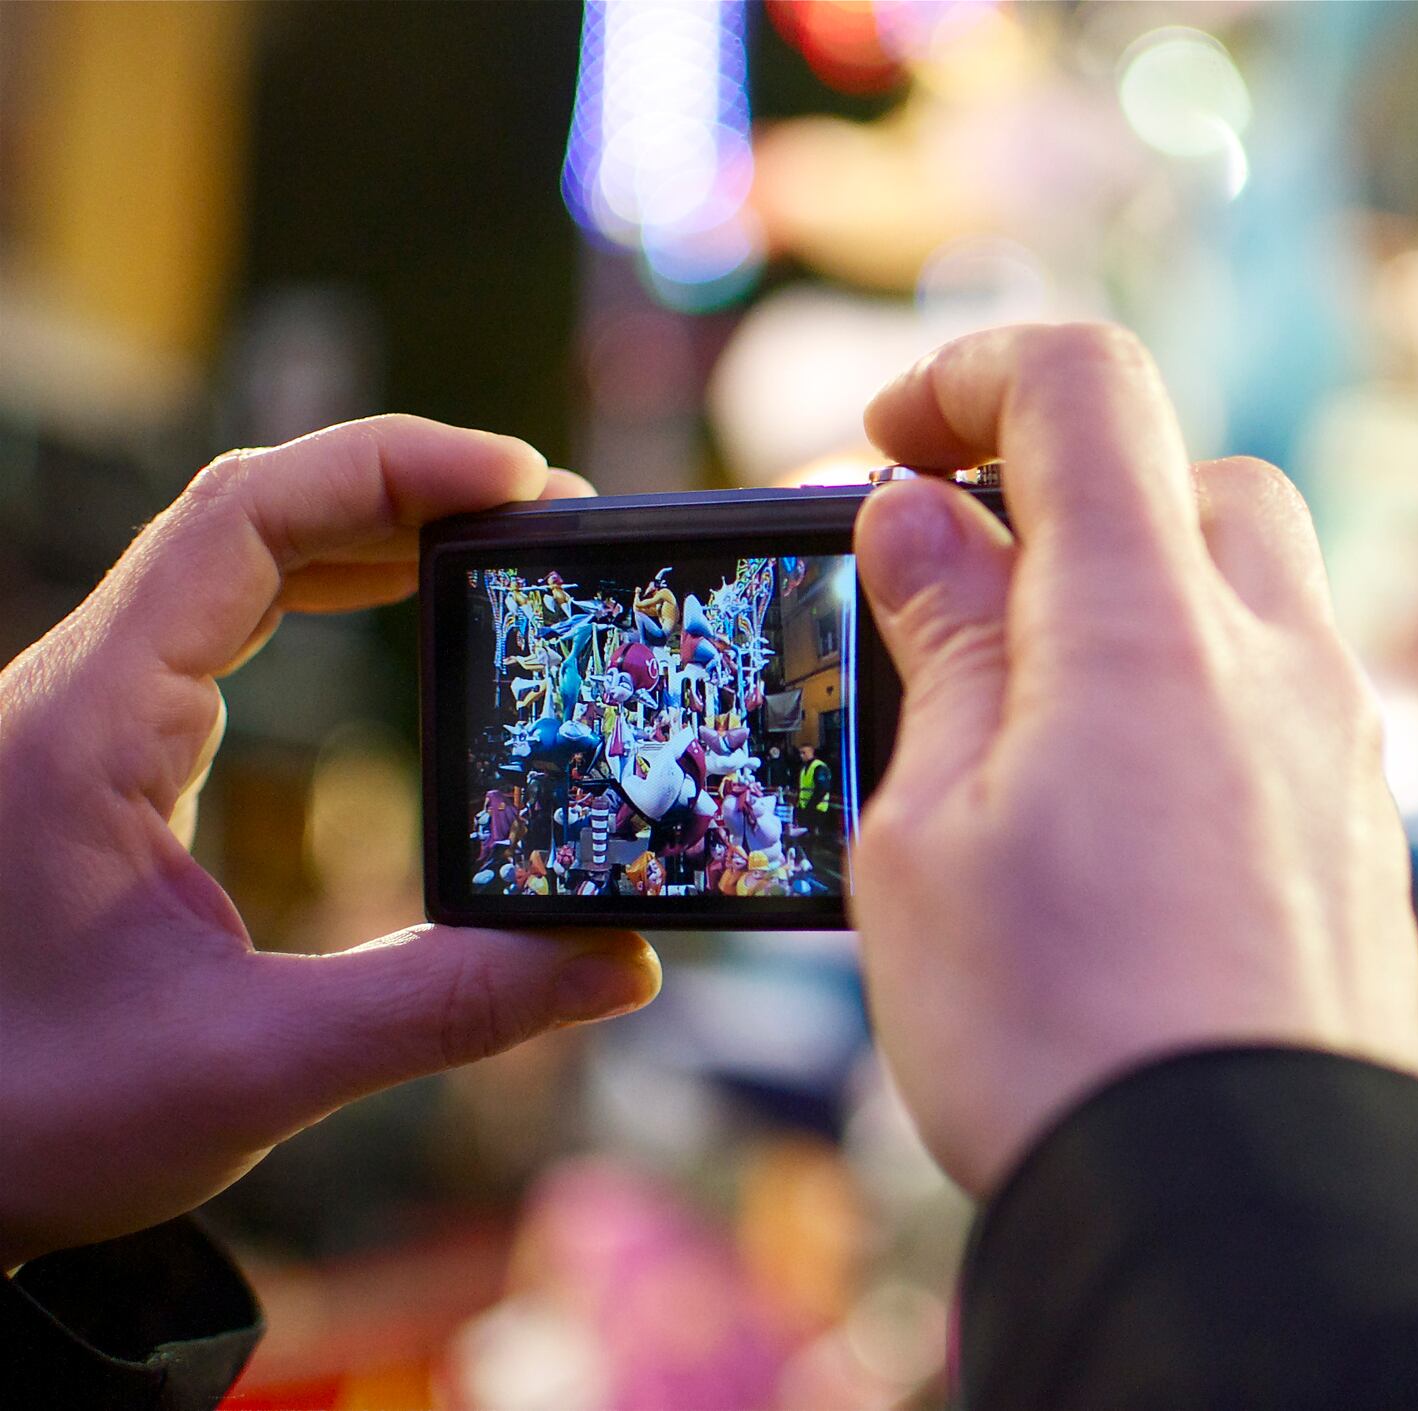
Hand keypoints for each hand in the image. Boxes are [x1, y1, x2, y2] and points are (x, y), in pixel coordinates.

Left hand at [0, 417, 658, 1267]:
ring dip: (372, 532)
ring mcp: (84, 717)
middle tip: (549, 516)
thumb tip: (620, 962)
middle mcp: (76, 694)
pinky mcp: (101, 753)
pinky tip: (404, 610)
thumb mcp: (254, 1071)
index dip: (392, 467)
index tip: (521, 482)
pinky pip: (222, 617)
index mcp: (91, 728)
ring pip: (234, 557)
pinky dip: (328, 587)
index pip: (244, 515)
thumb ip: (447, 1007)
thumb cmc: (29, 1122)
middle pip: (251, 511)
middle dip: (408, 489)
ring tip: (500, 546)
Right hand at [850, 325, 1417, 1195]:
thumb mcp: (930, 831)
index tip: (887, 446)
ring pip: (1248, 590)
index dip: (967, 377)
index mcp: (1152, 627)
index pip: (1083, 388)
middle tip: (952, 590)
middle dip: (1058, 495)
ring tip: (1022, 718)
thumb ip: (938, 647)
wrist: (1243, 1217)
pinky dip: (1194, 695)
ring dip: (1132, 598)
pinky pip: (1283, 701)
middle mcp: (1278, 663)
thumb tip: (922, 523)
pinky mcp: (1363, 840)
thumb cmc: (1060, 1035)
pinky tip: (1115, 810)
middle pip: (1186, 477)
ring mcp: (1342, 752)